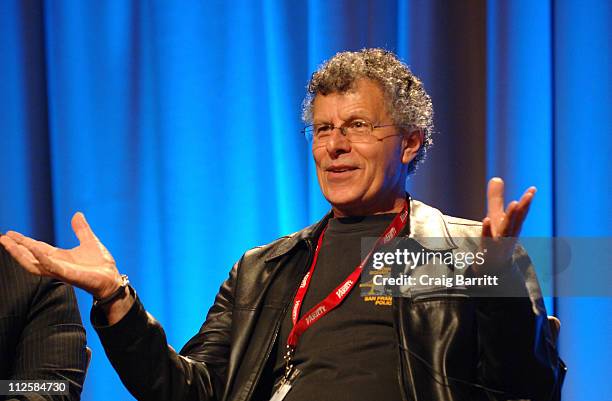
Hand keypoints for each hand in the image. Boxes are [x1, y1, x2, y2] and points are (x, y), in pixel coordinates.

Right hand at [0, 212, 120, 298]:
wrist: (112, 279)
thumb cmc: (100, 265)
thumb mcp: (89, 241)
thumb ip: (81, 230)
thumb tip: (77, 214)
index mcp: (59, 257)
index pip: (36, 248)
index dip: (23, 241)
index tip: (9, 233)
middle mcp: (55, 264)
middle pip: (29, 256)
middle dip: (15, 248)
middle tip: (2, 238)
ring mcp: (60, 270)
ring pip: (33, 263)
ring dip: (20, 253)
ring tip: (8, 243)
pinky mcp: (67, 274)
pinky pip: (51, 266)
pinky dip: (41, 257)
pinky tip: (33, 248)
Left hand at [478, 177, 535, 270]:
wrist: (492, 266)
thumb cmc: (496, 238)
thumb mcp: (496, 217)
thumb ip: (496, 199)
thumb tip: (496, 178)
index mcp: (513, 225)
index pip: (522, 212)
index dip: (527, 201)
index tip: (533, 189)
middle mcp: (509, 234)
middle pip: (517, 220)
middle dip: (523, 207)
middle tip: (528, 195)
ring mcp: (500, 243)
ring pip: (506, 230)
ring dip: (510, 218)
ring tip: (514, 204)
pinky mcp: (488, 250)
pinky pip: (488, 240)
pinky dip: (488, 230)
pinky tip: (486, 219)